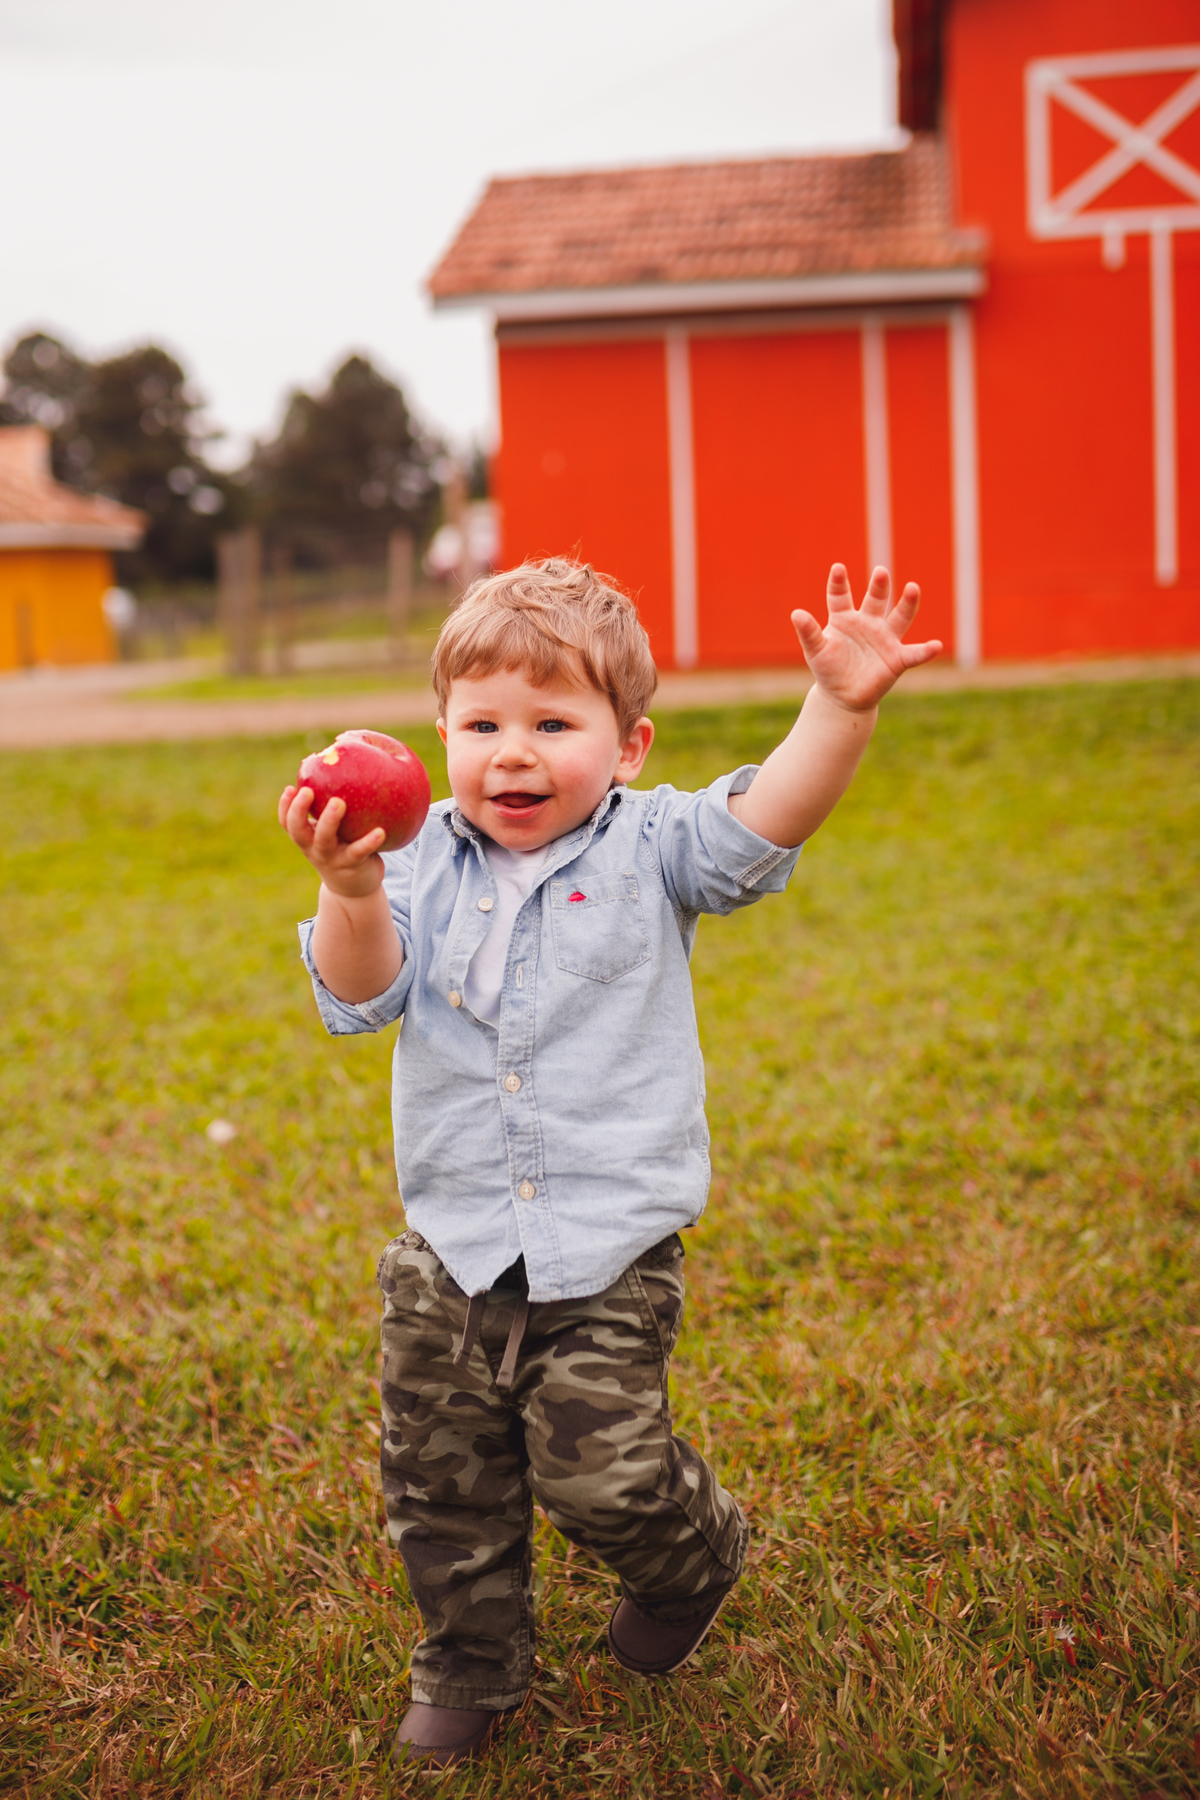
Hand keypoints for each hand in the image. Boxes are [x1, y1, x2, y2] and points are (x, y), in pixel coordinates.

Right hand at [278, 783, 385, 897]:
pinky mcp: (352, 865)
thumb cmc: (345, 847)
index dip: (285, 807)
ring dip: (329, 820)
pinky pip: (359, 851)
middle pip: (298, 831)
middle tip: (307, 791)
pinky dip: (369, 842)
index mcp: (307, 837)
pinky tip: (380, 831)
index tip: (290, 788)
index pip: (288, 822)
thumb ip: (334, 804)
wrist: (354, 888)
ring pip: (324, 840)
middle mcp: (314, 848)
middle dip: (299, 810)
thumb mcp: (335, 830)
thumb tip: (345, 762)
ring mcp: (331, 858)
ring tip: (338, 802)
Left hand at [791, 565, 940, 711]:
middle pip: (875, 600)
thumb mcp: (816, 651)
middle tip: (880, 572)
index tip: (837, 568)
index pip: (841, 596)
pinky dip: (925, 651)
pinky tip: (936, 646)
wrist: (843, 697)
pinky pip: (914, 653)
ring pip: (899, 617)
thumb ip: (808, 632)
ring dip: (907, 604)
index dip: (839, 583)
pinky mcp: (897, 659)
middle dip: (879, 586)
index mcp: (845, 618)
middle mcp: (868, 622)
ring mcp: (885, 639)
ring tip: (912, 588)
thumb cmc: (828, 669)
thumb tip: (795, 613)